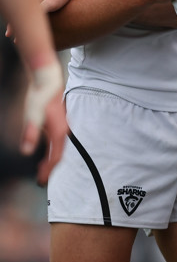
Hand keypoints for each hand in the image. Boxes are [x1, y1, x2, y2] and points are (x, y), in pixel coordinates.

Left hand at [20, 61, 67, 185]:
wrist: (47, 81)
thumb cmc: (39, 97)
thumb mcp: (32, 116)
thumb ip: (30, 134)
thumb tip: (27, 152)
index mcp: (59, 132)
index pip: (56, 157)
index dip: (48, 170)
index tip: (41, 180)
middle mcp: (64, 131)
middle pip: (59, 155)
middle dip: (51, 168)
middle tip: (40, 179)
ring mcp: (62, 127)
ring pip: (59, 149)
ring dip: (51, 160)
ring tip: (41, 169)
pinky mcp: (58, 124)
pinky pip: (57, 143)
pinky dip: (51, 151)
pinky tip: (43, 152)